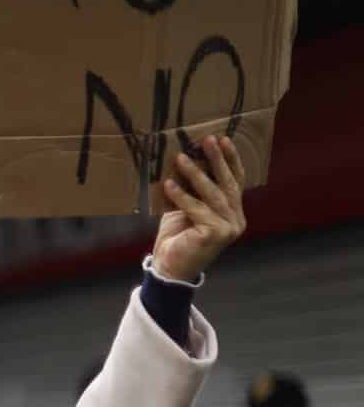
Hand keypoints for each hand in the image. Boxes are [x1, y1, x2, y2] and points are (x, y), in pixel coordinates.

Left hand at [152, 134, 246, 281]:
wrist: (169, 268)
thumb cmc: (176, 237)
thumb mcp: (185, 208)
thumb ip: (191, 190)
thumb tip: (185, 159)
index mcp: (233, 213)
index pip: (235, 181)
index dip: (230, 160)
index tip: (222, 139)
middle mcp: (236, 220)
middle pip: (228, 184)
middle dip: (218, 160)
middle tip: (207, 140)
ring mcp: (229, 228)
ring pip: (213, 195)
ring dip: (196, 174)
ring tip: (180, 157)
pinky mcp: (215, 234)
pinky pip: (197, 209)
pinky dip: (182, 196)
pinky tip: (169, 184)